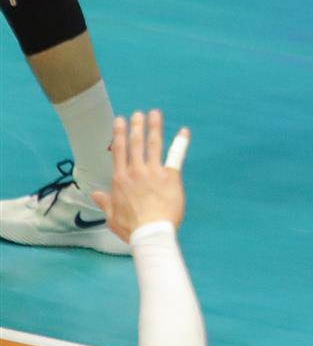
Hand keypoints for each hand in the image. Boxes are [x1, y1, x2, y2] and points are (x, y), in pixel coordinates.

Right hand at [90, 110, 188, 241]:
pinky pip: (176, 156)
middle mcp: (136, 172)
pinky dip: (181, 142)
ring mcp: (153, 172)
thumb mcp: (111, 216)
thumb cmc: (131, 227)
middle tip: (138, 113)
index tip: (120, 120)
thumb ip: (104, 202)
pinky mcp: (170, 176)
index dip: (119, 134)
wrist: (151, 232)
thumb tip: (95, 194)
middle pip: (135, 143)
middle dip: (136, 126)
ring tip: (155, 113)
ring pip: (153, 144)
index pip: (119, 151)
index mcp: (120, 179)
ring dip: (154, 127)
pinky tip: (184, 131)